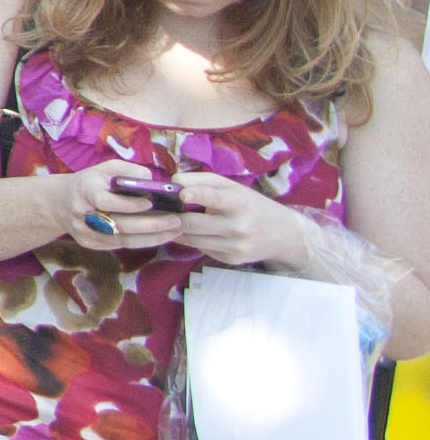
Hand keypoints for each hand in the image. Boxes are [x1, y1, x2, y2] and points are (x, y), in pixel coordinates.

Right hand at [53, 158, 193, 257]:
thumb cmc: (90, 182)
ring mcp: (84, 232)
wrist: (59, 203)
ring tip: (176, 231)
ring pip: (122, 240)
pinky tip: (160, 236)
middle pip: (119, 225)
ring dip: (152, 237)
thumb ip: (129, 171)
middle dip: (151, 224)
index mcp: (83, 190)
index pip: (104, 201)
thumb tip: (153, 181)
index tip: (151, 202)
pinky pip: (120, 246)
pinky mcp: (90, 244)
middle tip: (176, 221)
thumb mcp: (106, 168)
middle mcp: (81, 214)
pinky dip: (142, 242)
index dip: (128, 204)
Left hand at [161, 167, 322, 269]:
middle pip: (193, 224)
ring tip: (167, 220)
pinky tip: (190, 232)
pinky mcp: (231, 259)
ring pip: (192, 239)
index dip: (197, 194)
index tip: (181, 194)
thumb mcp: (232, 187)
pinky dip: (191, 240)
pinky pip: (201, 248)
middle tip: (157, 211)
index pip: (215, 198)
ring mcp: (235, 246)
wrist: (283, 234)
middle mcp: (238, 226)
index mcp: (239, 203)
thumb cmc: (250, 204)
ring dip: (176, 230)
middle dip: (172, 217)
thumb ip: (203, 181)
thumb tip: (174, 181)